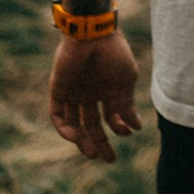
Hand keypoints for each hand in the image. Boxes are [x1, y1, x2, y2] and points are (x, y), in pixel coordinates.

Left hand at [48, 26, 140, 164]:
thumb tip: (135, 128)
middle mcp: (89, 93)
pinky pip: (57, 114)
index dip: (119, 128)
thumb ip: (126, 105)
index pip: (111, 117)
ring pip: (74, 123)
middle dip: (100, 143)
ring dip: (81, 140)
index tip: (127, 133)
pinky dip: (65, 128)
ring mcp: (73, 92)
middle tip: (109, 160)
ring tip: (91, 153)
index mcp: (107, 90)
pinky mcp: (58, 89)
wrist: (92, 33)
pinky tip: (76, 136)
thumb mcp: (125, 81)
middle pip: (92, 125)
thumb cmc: (113, 54)